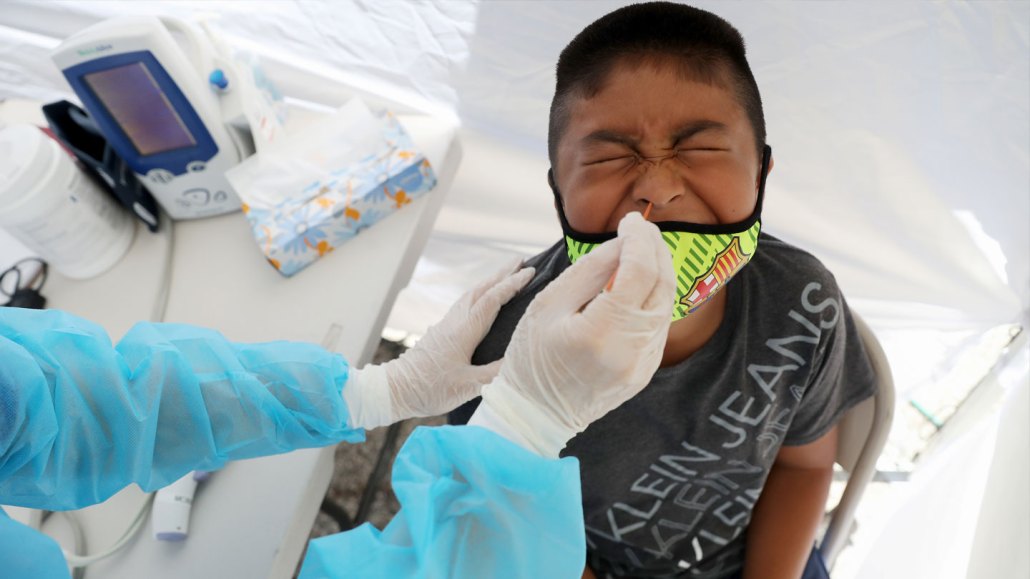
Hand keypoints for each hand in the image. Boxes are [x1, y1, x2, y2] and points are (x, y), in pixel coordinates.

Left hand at [344, 258, 533, 429]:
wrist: (397, 389)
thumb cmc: (430, 389)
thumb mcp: (467, 386)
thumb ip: (495, 373)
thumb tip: (519, 360)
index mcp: (464, 330)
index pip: (492, 300)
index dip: (512, 284)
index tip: (530, 272)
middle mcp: (455, 321)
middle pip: (481, 289)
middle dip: (503, 274)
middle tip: (522, 261)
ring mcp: (446, 324)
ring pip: (471, 294)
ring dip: (490, 282)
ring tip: (506, 275)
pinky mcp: (441, 331)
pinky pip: (464, 303)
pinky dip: (479, 294)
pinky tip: (482, 299)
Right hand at [469, 212, 673, 456]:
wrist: (535, 416)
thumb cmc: (531, 358)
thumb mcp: (548, 305)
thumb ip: (589, 270)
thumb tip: (622, 243)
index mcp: (601, 332)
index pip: (638, 271)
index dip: (638, 239)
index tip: (628, 220)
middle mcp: (631, 350)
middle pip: (661, 285)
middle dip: (654, 249)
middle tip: (639, 229)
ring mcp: (643, 364)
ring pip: (666, 304)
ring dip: (658, 271)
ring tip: (639, 250)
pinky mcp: (645, 372)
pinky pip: (659, 325)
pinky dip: (653, 297)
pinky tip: (637, 284)